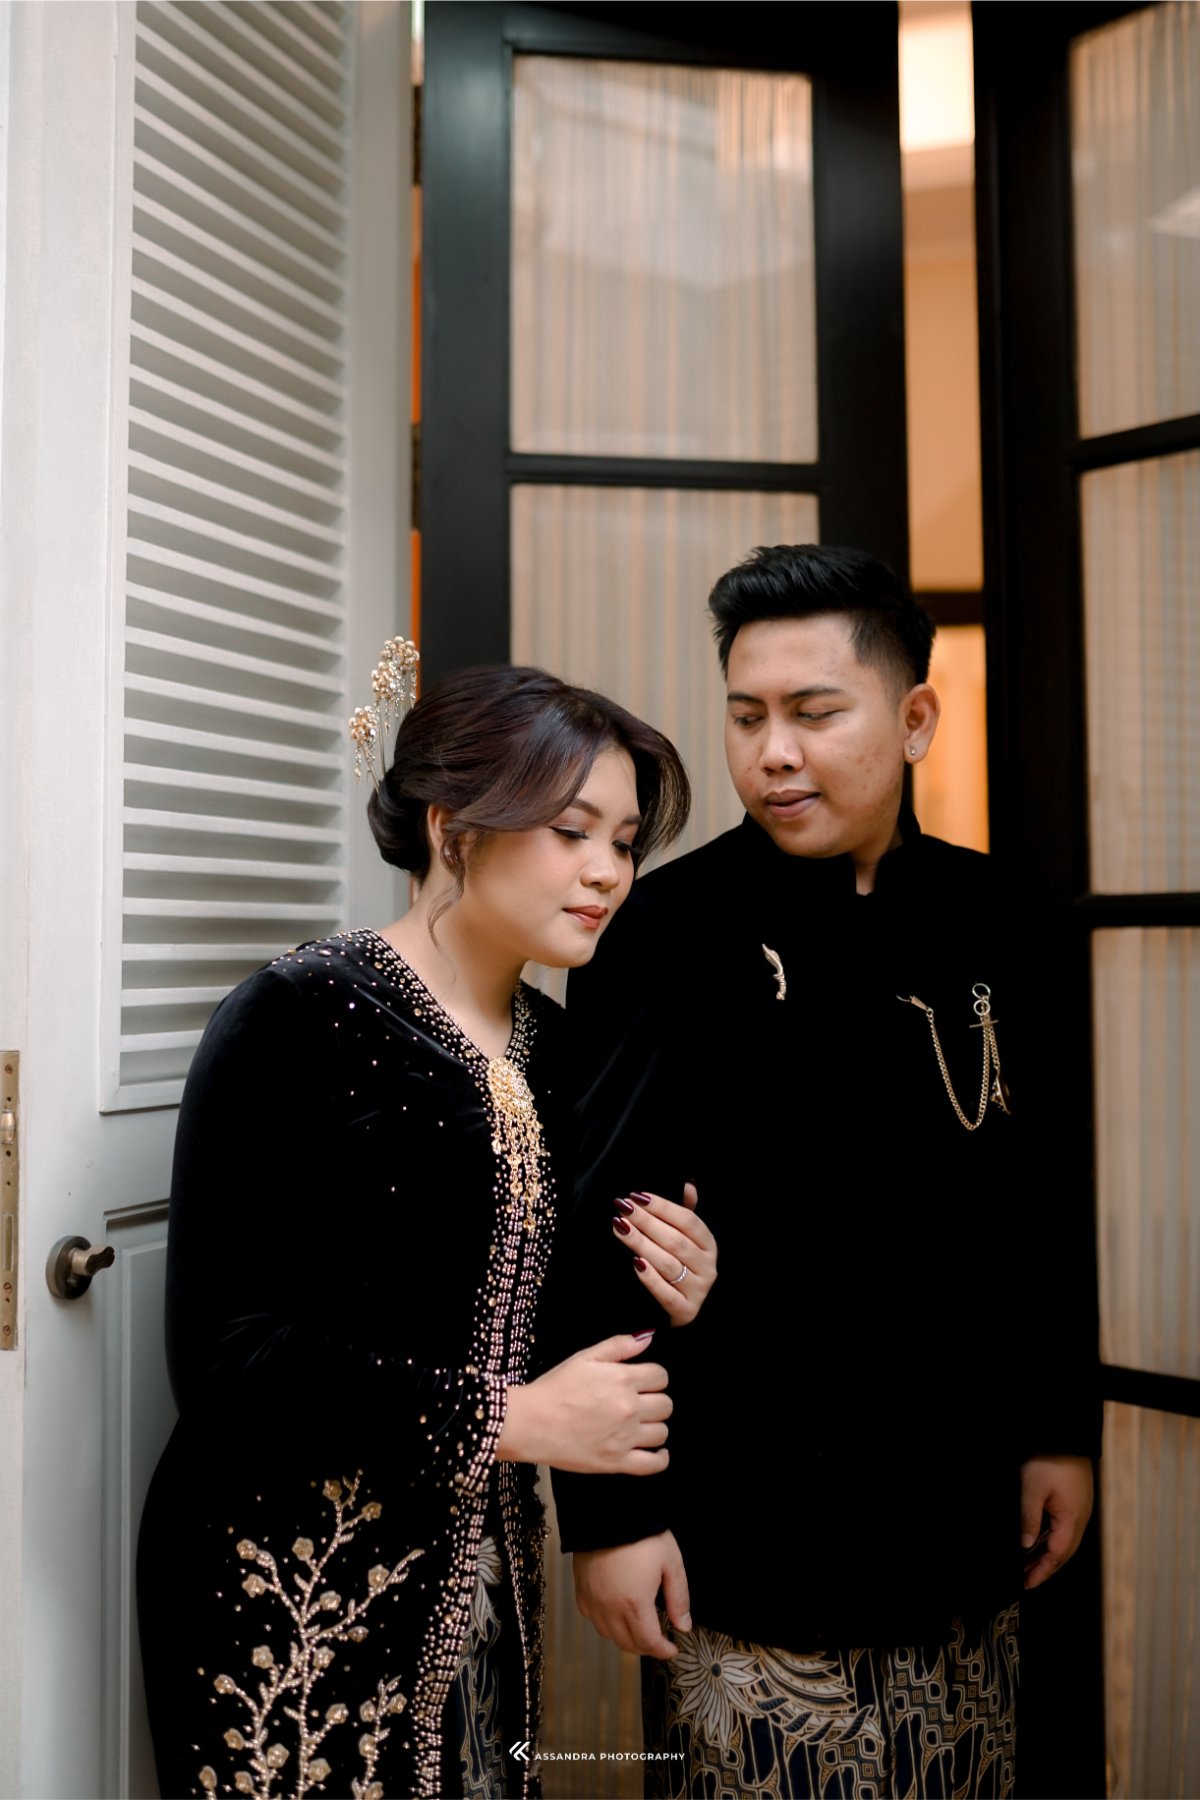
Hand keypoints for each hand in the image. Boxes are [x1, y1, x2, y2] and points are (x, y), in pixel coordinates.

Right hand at [496, 1333, 670, 1474]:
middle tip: (639, 1403)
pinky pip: (654, 1464)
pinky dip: (661, 1458)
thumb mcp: (585, 1357)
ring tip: (640, 1425)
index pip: (661, 1376)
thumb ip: (619, 1346)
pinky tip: (657, 1451)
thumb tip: (648, 1337)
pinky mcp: (617, 1462)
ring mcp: (625, 1438)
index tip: (643, 1382)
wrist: (530, 1422)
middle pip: (665, 1404)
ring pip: (662, 1432)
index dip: (653, 1377)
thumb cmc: (555, 1388)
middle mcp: (629, 1408)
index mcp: (623, 1379)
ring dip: (654, 1426)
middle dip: (655, 1401)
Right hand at [573, 1531, 690, 1658]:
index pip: (649, 1642)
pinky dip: (604, 1623)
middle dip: (646, 1647)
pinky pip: (590, 1617)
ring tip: (638, 1629)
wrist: (608, 1510)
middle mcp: (610, 1607)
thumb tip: (683, 1625)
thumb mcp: (671, 1562)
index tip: (671, 1649)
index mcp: (634, 1603)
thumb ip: (679, 1598)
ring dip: (625, 1638)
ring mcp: (593, 1599)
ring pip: (608, 1634)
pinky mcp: (581, 1589)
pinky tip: (614, 1613)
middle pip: (627, 1643)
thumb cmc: (640, 1532)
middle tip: (658, 1641)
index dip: (662, 1651)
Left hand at [612, 1183, 716, 1324]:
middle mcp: (707, 1268)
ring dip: (642, 1244)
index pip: (689, 1221)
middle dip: (647, 1222)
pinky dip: (650, 1278)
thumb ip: (686, 1212)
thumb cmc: (681, 1267)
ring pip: (668, 1264)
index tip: (637, 1196)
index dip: (663, 1207)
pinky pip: (666, 1294)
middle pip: (676, 1241)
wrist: (683, 1311)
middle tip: (623, 1208)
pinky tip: (634, 1263)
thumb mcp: (687, 1240)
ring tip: (620, 1228)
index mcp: (709, 1245)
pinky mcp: (685, 1312)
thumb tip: (687, 1184)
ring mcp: (698, 1291)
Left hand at [1020, 1454, 1093, 1588]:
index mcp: (1072, 1520)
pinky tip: (1039, 1538)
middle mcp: (1080, 1518)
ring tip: (1029, 1563)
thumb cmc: (1052, 1459)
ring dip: (1048, 1553)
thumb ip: (1029, 1519)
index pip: (1057, 1556)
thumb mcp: (1032, 1489)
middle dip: (1045, 1567)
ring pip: (1065, 1540)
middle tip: (1026, 1579)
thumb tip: (1026, 1545)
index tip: (1028, 1584)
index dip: (1042, 1572)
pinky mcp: (1075, 1500)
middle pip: (1064, 1552)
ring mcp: (1079, 1509)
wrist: (1066, 1435)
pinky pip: (1065, 1527)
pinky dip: (1052, 1538)